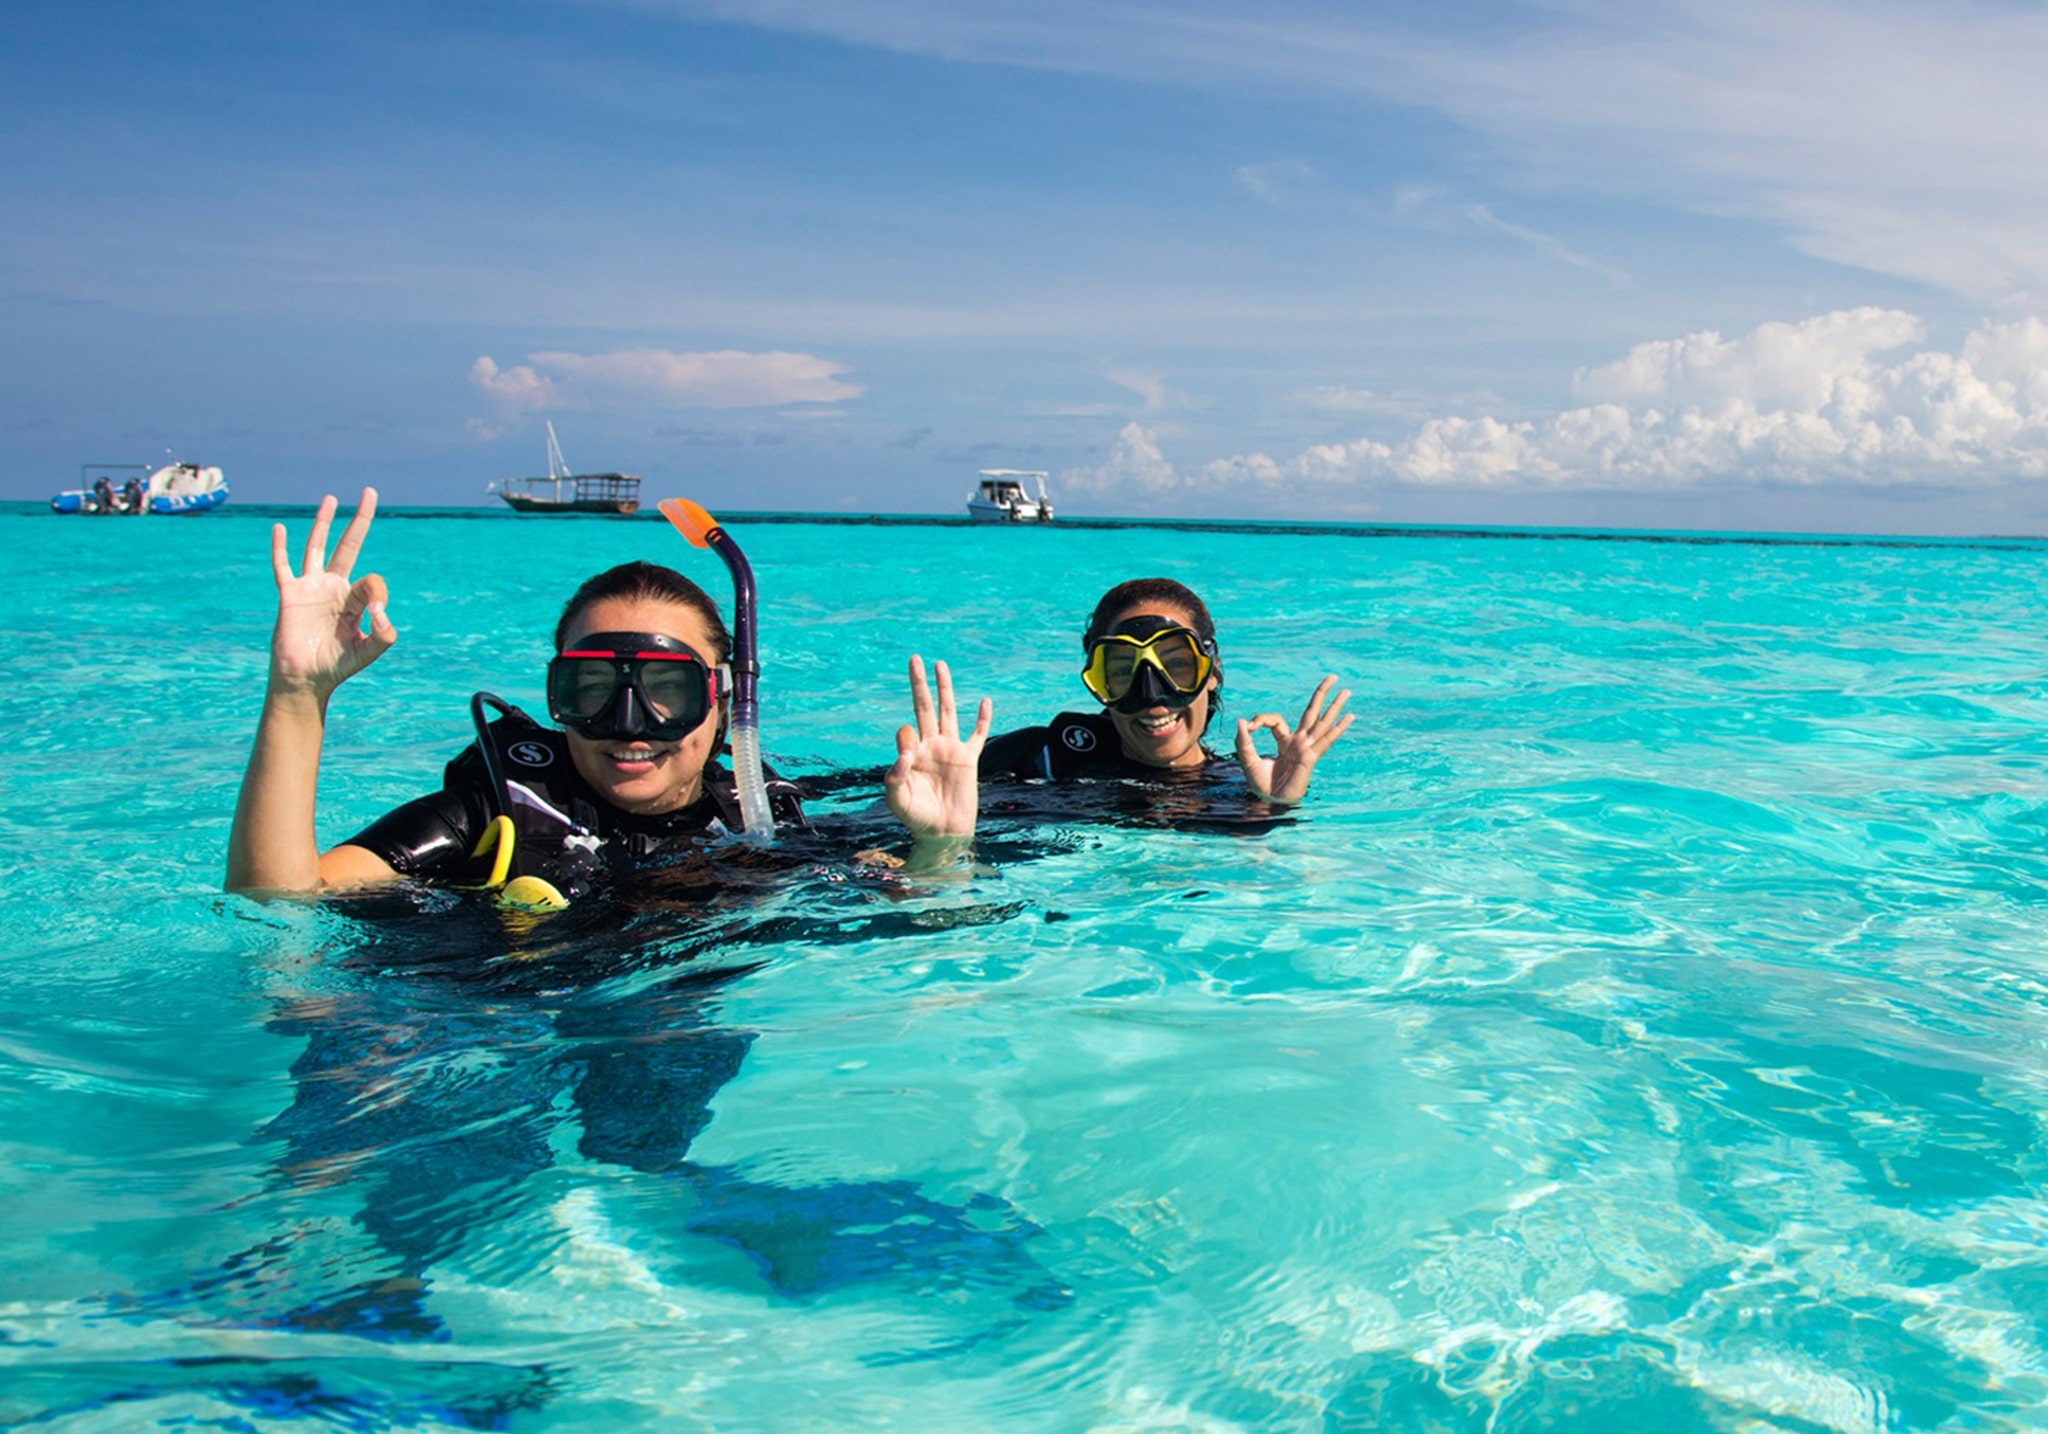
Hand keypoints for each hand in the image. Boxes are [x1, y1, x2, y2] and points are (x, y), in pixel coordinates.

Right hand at [267, 490, 396, 701]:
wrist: (305, 679)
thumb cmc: (337, 666)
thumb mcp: (369, 652)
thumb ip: (384, 634)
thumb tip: (380, 609)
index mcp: (355, 600)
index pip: (371, 580)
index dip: (376, 593)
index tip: (373, 615)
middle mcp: (334, 588)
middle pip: (348, 545)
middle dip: (360, 520)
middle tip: (370, 492)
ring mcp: (310, 588)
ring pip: (317, 547)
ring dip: (324, 523)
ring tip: (332, 499)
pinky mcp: (289, 595)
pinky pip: (283, 566)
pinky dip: (281, 548)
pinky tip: (281, 529)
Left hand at [885, 655, 991, 839]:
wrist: (942, 834)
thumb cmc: (916, 818)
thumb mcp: (897, 801)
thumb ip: (895, 778)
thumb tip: (905, 755)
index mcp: (911, 753)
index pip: (906, 732)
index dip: (905, 741)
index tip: (907, 760)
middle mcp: (930, 746)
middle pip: (925, 707)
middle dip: (919, 684)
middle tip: (914, 659)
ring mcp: (950, 750)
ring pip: (948, 712)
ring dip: (944, 688)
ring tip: (940, 664)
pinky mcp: (969, 760)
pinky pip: (977, 735)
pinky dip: (982, 719)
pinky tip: (984, 701)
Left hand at [1234, 676, 1352, 804]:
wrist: (1269, 801)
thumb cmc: (1261, 784)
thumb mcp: (1247, 759)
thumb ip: (1243, 741)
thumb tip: (1242, 721)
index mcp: (1284, 741)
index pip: (1276, 720)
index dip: (1262, 719)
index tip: (1250, 727)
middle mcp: (1298, 742)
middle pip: (1311, 712)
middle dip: (1321, 694)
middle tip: (1333, 676)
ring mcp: (1306, 748)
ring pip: (1322, 722)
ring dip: (1334, 706)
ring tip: (1347, 691)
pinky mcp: (1310, 757)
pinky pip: (1325, 740)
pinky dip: (1338, 729)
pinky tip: (1349, 717)